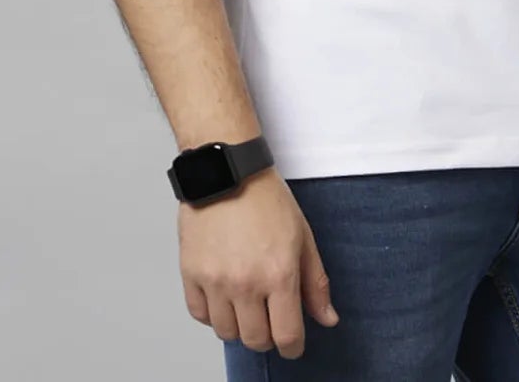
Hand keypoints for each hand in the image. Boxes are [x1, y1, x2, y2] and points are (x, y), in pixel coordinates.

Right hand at [177, 168, 339, 358]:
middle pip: (255, 340)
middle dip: (267, 336)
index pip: (286, 336)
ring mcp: (215, 280)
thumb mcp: (303, 236)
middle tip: (270, 318)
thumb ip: (315, 283)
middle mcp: (246, 283)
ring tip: (246, 304)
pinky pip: (199, 315)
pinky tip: (223, 296)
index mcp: (279, 275)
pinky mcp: (191, 273)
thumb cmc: (266, 198)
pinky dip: (212, 313)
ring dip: (239, 325)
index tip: (292, 344)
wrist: (227, 171)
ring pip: (226, 332)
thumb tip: (327, 319)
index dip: (293, 347)